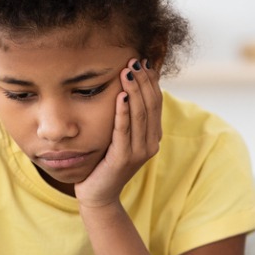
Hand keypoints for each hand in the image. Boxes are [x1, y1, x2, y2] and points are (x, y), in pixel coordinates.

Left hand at [74, 58, 162, 208]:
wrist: (98, 193)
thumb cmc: (106, 161)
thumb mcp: (121, 136)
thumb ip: (128, 117)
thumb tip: (129, 87)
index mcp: (153, 136)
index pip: (156, 102)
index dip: (151, 81)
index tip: (143, 61)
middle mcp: (151, 143)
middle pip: (151, 105)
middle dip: (143, 81)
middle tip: (134, 60)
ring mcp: (139, 152)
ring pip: (140, 115)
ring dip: (134, 90)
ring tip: (127, 71)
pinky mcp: (124, 158)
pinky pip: (124, 130)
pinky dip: (123, 112)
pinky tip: (120, 95)